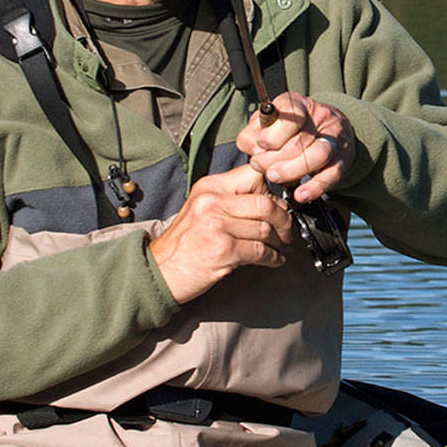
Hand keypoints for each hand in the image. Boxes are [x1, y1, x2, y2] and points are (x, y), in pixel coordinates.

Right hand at [147, 164, 290, 303]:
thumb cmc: (183, 243)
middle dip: (283, 219)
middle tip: (287, 230)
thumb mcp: (200, 209)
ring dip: (279, 241)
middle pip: (265, 203)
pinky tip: (274, 260)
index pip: (253, 174)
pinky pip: (260, 251)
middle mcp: (212, 203)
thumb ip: (230, 200)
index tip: (281, 202)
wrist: (159, 271)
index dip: (273, 189)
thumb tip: (270, 200)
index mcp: (209, 188)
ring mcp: (217, 227)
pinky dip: (273, 257)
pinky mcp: (223, 251)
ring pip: (266, 229)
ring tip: (280, 247)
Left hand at [236, 92, 355, 204]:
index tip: (260, 144)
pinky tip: (301, 194)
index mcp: (299, 104)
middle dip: (274, 157)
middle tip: (259, 165)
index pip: (289, 113)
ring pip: (317, 155)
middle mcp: (320, 119)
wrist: (329, 128)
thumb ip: (257, 130)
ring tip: (274, 176)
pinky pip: (331, 175)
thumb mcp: (272, 120)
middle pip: (298, 141)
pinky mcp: (342, 160)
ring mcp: (333, 140)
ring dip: (292, 170)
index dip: (272, 132)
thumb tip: (251, 146)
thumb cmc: (294, 126)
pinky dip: (315, 187)